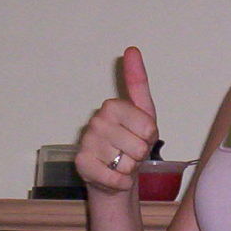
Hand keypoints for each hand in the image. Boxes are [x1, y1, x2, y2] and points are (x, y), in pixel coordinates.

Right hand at [76, 47, 157, 195]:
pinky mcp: (81, 164)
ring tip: (120, 162)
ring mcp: (87, 143)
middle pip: (138, 147)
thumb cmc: (132, 141)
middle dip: (140, 154)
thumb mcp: (143, 113)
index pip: (147, 127)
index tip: (141, 135)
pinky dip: (120, 182)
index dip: (149, 137)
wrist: (116, 174)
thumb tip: (131, 49)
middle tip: (129, 152)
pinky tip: (113, 176)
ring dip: (129, 168)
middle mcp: (96, 121)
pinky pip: (115, 178)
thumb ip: (138, 82)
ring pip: (127, 164)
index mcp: (112, 106)